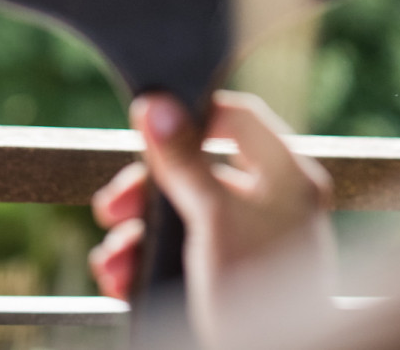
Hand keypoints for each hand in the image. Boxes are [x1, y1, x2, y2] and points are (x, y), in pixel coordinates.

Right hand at [90, 90, 334, 347]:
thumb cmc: (258, 294)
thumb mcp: (215, 218)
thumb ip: (184, 161)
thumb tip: (156, 106)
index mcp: (286, 176)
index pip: (238, 118)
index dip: (193, 113)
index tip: (149, 121)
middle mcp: (270, 204)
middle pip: (196, 170)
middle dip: (146, 190)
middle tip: (114, 204)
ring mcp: (246, 242)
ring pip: (180, 216)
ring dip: (136, 233)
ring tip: (112, 256)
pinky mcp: (224, 278)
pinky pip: (178, 254)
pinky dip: (144, 262)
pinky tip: (119, 275)